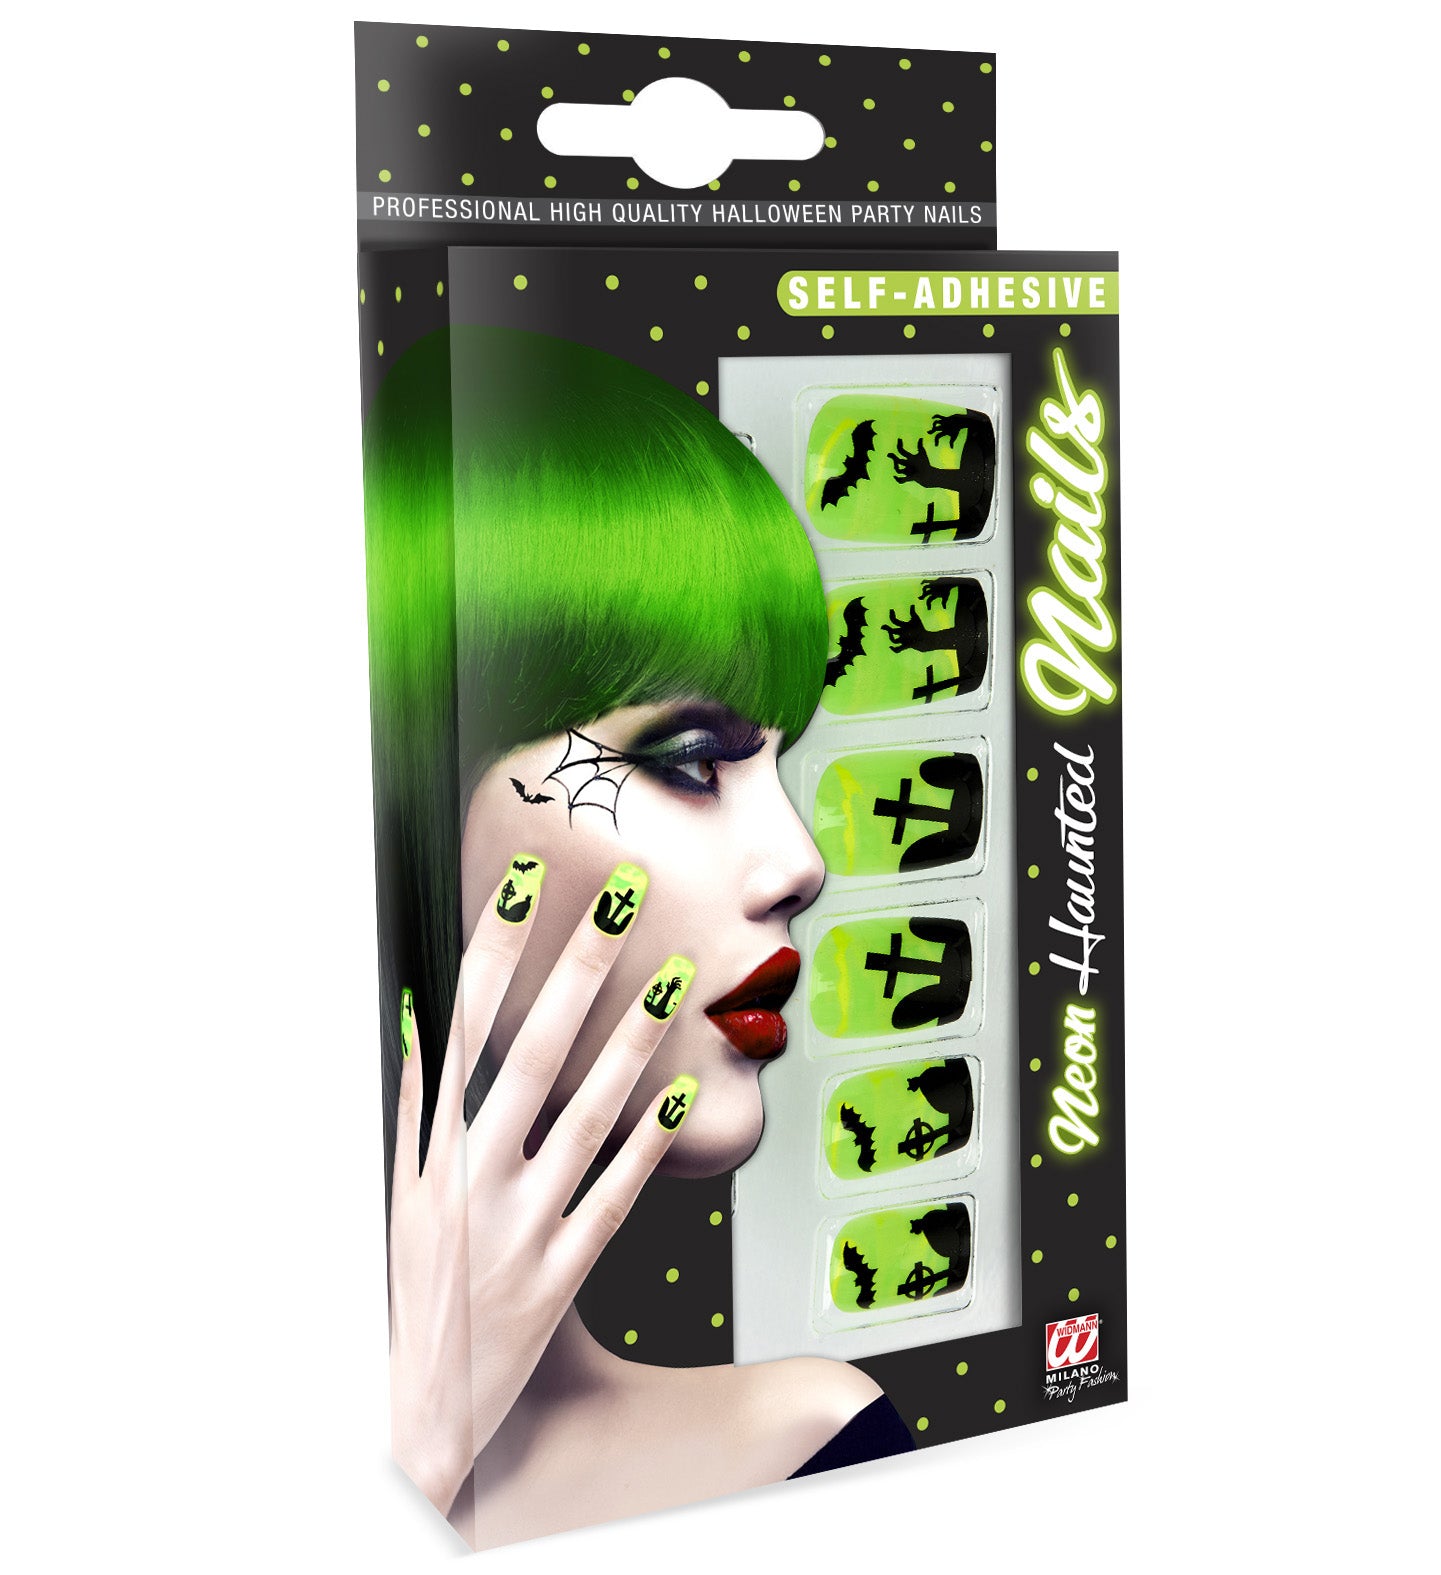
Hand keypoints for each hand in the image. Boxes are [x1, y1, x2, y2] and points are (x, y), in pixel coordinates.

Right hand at [387, 863, 693, 1513]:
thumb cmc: (417, 1289)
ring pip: (586, 1114)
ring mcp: (522, 1227)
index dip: (492, 952)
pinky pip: (616, 1196)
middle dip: (575, 967)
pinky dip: (648, 1145)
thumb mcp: (402, 1195)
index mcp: (428, 1152)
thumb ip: (414, 1109)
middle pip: (529, 1052)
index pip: (461, 1028)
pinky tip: (681, 1094)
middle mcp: (472, 1181)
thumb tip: (425, 1019)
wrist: (426, 1411)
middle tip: (619, 894)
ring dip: (632, 1038)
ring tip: (673, 973)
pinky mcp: (564, 1270)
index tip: (522, 884)